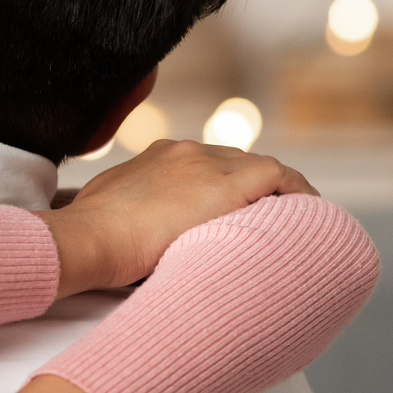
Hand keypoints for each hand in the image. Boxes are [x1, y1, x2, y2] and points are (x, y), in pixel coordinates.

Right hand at [36, 140, 316, 296]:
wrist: (86, 240)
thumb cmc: (86, 240)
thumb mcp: (101, 213)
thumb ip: (122, 212)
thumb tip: (120, 233)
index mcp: (156, 157)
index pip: (204, 165)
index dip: (224, 186)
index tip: (233, 211)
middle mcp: (184, 152)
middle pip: (234, 163)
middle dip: (251, 189)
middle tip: (265, 220)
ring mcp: (206, 163)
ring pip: (257, 168)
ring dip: (273, 193)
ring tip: (288, 223)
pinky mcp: (226, 183)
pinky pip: (278, 177)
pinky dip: (294, 192)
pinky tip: (306, 215)